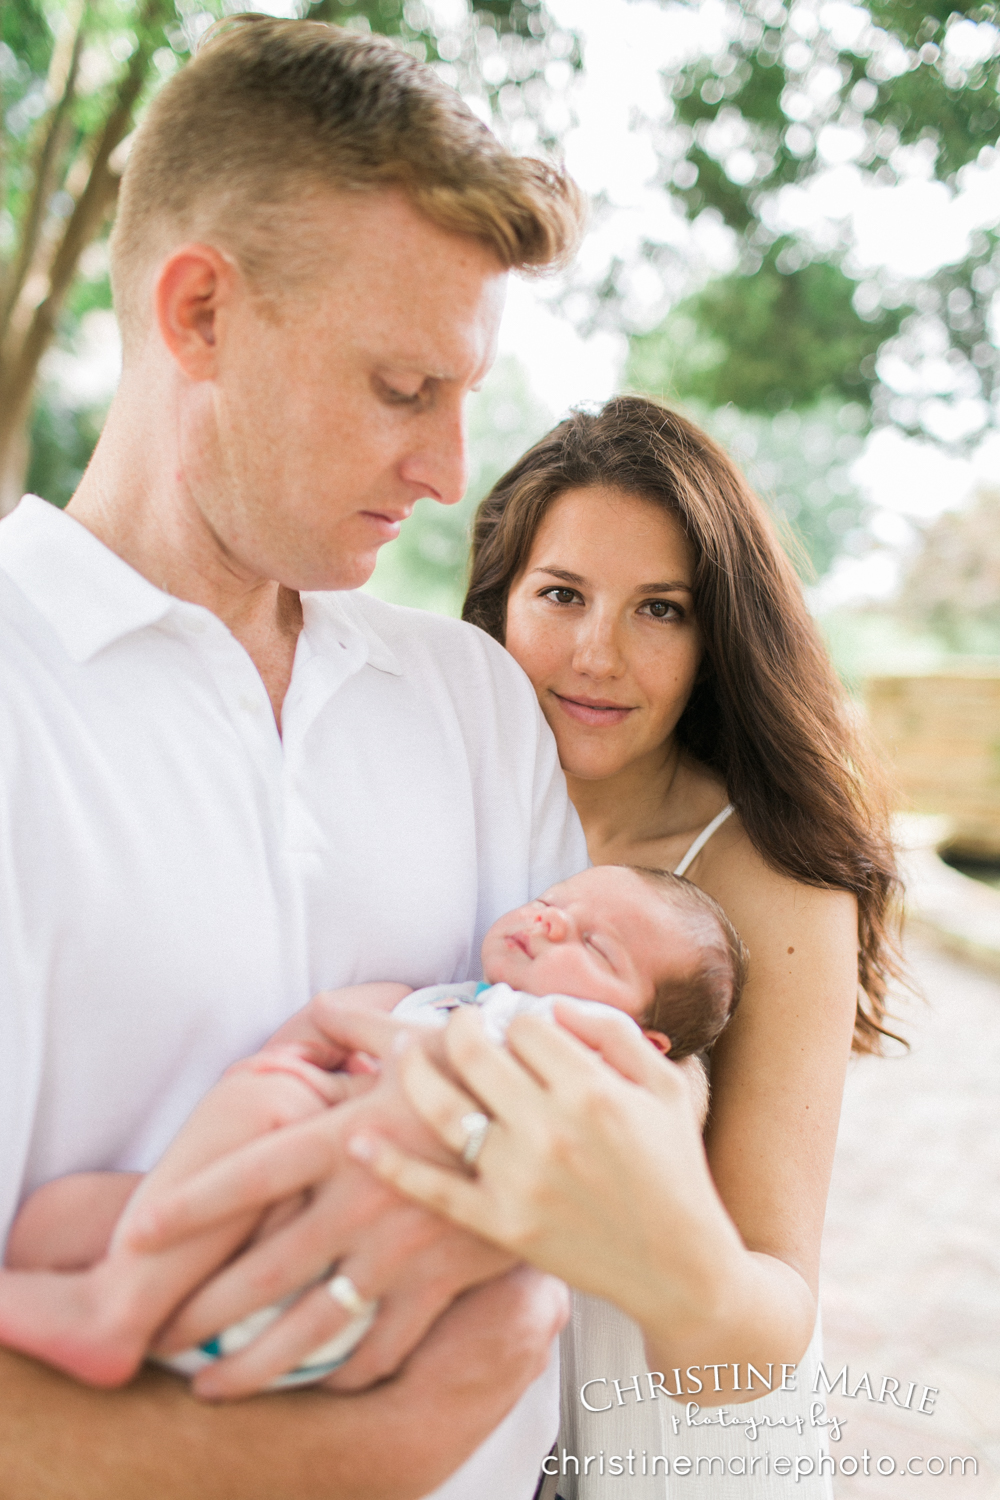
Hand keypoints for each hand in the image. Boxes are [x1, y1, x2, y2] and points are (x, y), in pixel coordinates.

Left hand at [129, 1008, 516, 1398]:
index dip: (191, 1204)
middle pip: (264, 1269)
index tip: (140, 1232)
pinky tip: (321, 1384)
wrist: (567, 1124)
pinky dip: (347, 1372)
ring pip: (313, 1325)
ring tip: (212, 1388)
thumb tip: (319, 1008)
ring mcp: (403, 1249)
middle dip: (203, 1312)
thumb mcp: (419, 1034)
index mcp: (348, 1136)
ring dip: (255, 1365)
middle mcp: (365, 1198)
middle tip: (156, 1341)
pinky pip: (385, 1344)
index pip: (252, 1173)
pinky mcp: (443, 1281)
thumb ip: (357, 1020)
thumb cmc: (487, 1071)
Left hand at [347, 1000, 743, 1333]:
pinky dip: (391, 1164)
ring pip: (445, 1108)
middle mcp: (551, 1129)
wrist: (680, 1267)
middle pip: (478, 1053)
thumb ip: (614, 1032)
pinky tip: (359, 1137)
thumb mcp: (666, 1086)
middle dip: (460, 1026)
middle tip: (457, 1024)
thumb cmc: (675, 1167)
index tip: (516, 1024)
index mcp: (593, 1090)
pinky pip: (434, 1189)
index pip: (529, 1024)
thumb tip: (552, 1006)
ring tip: (403, 1053)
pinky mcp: (502, 1225)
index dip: (519, 1015)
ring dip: (413, 1070)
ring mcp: (521, 1179)